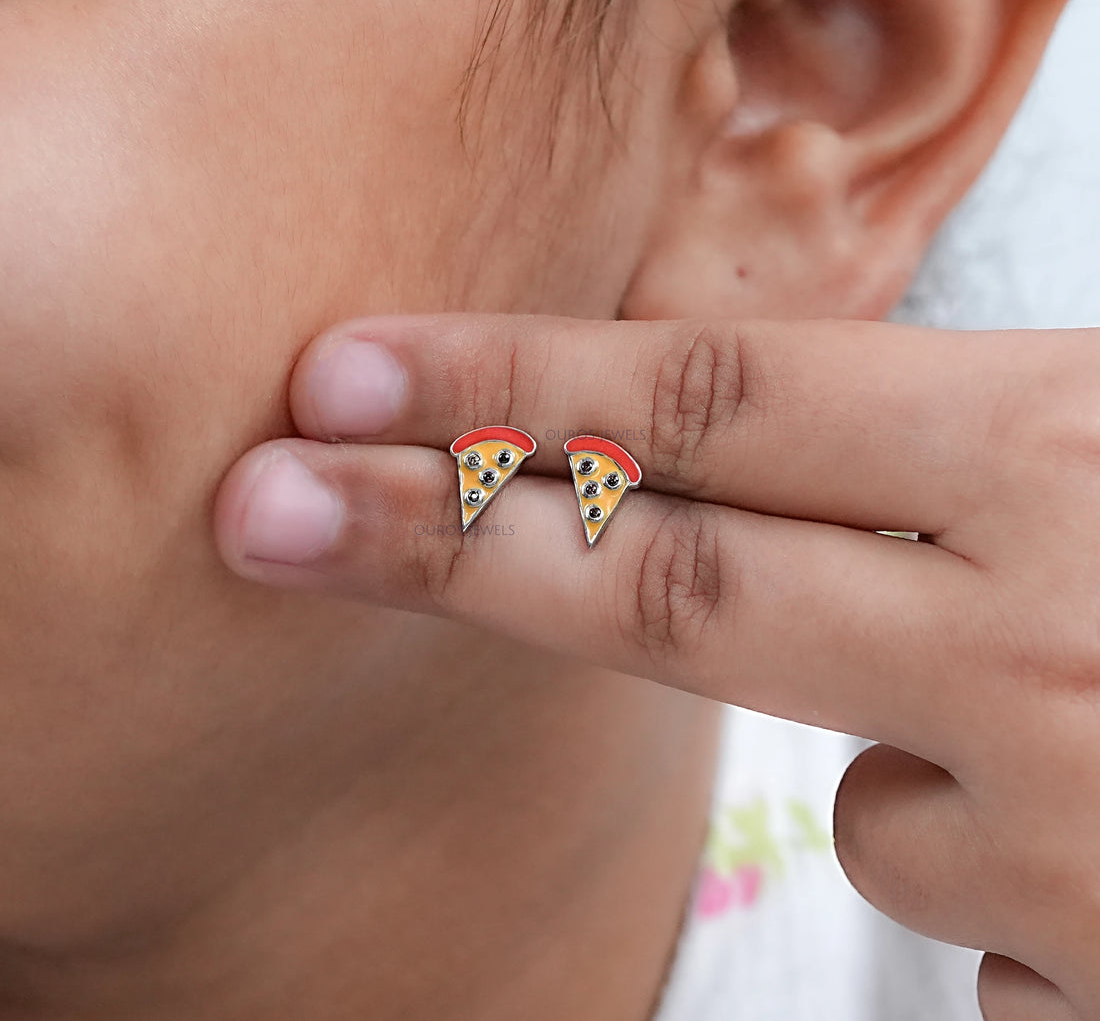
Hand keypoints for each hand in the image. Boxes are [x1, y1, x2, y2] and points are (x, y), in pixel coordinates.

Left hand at [215, 314, 1099, 1017]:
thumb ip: (955, 452)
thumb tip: (766, 455)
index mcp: (1064, 455)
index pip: (703, 396)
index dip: (509, 381)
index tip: (344, 376)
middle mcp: (1042, 638)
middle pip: (659, 564)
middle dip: (441, 529)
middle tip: (263, 503)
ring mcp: (1064, 823)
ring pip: (861, 778)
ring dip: (918, 737)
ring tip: (1081, 715)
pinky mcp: (1097, 964)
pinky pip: (971, 885)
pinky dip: (1016, 841)